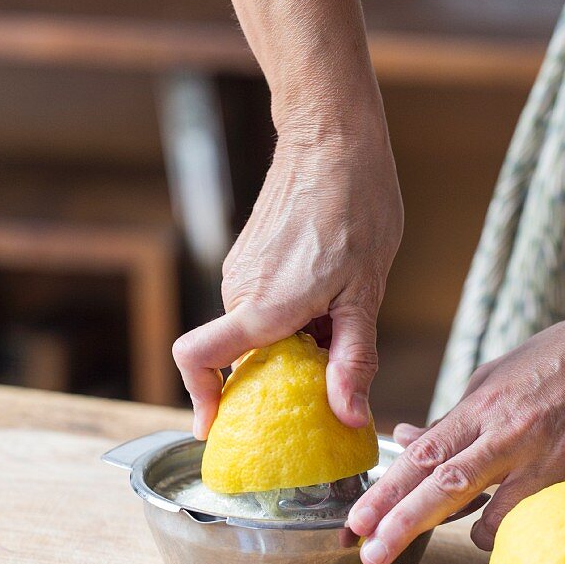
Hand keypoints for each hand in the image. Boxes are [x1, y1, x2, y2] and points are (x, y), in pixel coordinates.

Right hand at [173, 120, 402, 438]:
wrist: (333, 137)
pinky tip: (329, 294)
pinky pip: (259, 302)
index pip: (199, 360)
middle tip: (323, 378)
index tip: (216, 425)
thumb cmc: (354, 206)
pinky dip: (287, 315)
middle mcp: (239, 290)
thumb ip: (353, 358)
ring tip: (337, 320)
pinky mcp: (249, 254)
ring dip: (288, 342)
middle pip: (238, 355)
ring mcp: (241, 269)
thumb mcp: (365, 293)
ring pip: (253, 328)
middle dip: (275, 376)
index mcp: (263, 306)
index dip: (201, 400)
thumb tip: (349, 415)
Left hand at [348, 275, 564, 563]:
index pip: (423, 456)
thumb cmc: (556, 358)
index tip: (356, 520)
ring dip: (469, 531)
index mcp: (484, 405)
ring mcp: (550, 462)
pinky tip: (514, 513)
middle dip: (401, 525)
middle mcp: (512, 435)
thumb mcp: (493, 377)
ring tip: (465, 521)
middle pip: (446, 490)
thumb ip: (452, 419)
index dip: (386, 492)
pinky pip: (536, 522)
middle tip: (367, 553)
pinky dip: (515, 526)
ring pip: (493, 521)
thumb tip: (406, 443)